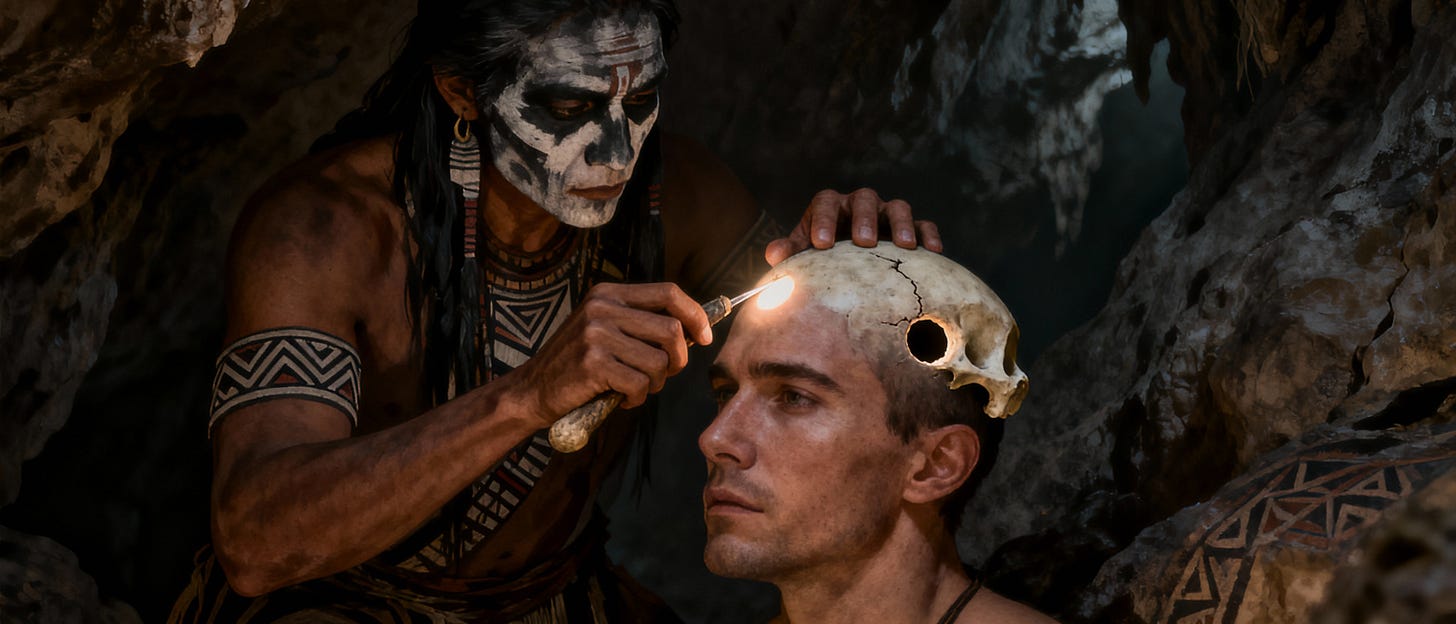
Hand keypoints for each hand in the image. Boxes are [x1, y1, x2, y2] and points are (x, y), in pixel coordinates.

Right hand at [512, 282, 711, 425]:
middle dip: (678, 359)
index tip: (704, 336)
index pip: (669, 292)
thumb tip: (696, 328)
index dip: (695, 314)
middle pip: (672, 329)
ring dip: (655, 383)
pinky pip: (640, 384)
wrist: (532, 389)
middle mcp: (602, 307)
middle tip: (664, 374)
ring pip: (659, 361)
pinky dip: (636, 398)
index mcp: (609, 293)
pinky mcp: (592, 363)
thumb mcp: (605, 328)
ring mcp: (596, 334)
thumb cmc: (578, 364)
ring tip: (634, 387)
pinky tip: (619, 397)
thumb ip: (642, 323)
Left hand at [765, 188, 942, 265]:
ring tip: (904, 247)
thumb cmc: (821, 258)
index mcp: (830, 206)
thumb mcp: (803, 254)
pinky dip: (929, 235)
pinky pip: (924, 225)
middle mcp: (859, 205)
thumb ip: (789, 252)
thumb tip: (775, 254)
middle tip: (864, 242)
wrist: (846, 266)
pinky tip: (933, 253)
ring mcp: (887, 215)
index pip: (825, 203)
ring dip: (901, 224)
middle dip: (864, 219)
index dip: (823, 220)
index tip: (821, 244)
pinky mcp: (911, 229)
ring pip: (897, 208)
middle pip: (864, 199)